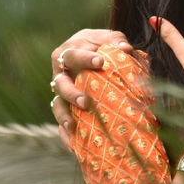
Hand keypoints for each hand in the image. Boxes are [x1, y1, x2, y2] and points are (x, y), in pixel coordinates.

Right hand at [50, 28, 132, 146]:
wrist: (93, 52)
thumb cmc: (103, 44)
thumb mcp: (110, 37)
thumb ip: (117, 41)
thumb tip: (126, 49)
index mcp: (67, 52)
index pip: (73, 55)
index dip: (85, 59)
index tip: (101, 62)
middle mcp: (60, 73)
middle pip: (60, 84)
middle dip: (71, 93)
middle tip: (86, 102)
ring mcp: (61, 92)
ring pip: (57, 105)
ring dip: (64, 116)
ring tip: (73, 127)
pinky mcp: (66, 108)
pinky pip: (61, 123)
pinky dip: (65, 134)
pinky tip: (73, 145)